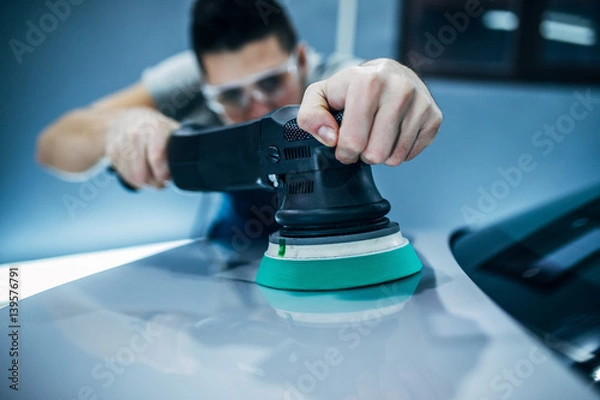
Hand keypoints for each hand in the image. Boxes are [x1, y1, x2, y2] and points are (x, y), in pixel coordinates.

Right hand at [105, 107, 179, 188]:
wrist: (130, 118)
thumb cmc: (158, 130)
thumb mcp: (172, 132)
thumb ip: (182, 147)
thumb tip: (190, 167)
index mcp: (156, 127)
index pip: (156, 155)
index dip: (162, 171)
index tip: (166, 178)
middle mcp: (136, 133)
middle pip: (141, 171)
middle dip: (154, 182)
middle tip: (162, 183)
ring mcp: (121, 141)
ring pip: (132, 175)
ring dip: (144, 183)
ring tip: (153, 181)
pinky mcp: (112, 151)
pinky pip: (123, 174)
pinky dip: (133, 179)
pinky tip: (141, 176)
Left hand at [297, 58, 442, 165]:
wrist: (387, 73)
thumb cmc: (351, 88)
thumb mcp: (320, 96)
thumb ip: (310, 116)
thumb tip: (330, 138)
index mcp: (367, 83)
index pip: (353, 141)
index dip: (343, 151)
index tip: (343, 141)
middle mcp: (399, 89)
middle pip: (375, 154)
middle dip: (362, 154)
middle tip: (361, 138)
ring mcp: (420, 103)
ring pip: (394, 158)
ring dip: (380, 153)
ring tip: (376, 133)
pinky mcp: (434, 116)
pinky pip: (410, 154)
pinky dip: (398, 150)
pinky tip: (393, 133)